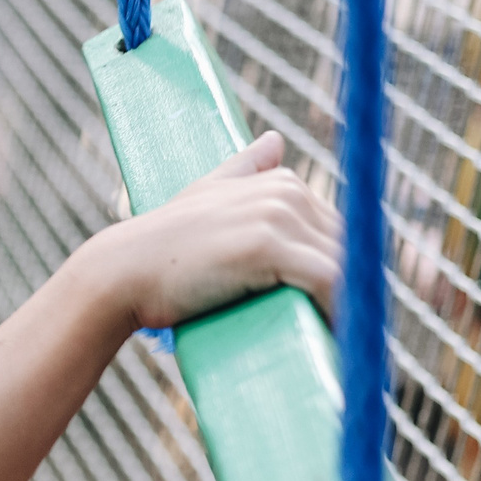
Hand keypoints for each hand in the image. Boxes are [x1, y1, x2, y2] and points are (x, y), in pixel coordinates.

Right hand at [80, 131, 340, 332]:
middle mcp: (285, 192)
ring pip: (345, 265)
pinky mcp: (267, 247)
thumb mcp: (207, 193)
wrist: (124, 271)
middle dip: (356, 290)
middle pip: (350, 249)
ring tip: (345, 341)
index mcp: (281, 182)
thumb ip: (244, 167)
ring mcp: (276, 217)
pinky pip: (328, 279)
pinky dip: (340, 307)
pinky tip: (339, 334)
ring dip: (353, 305)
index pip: (342, 232)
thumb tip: (275, 139)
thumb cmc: (163, 243)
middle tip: (347, 332)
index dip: (348, 272)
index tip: (346, 309)